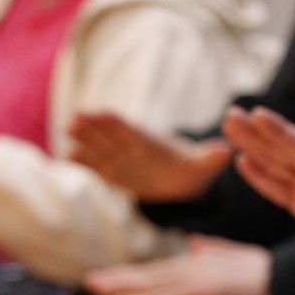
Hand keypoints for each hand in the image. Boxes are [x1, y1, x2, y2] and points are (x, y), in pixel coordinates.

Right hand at [69, 112, 233, 201]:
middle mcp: (133, 147)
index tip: (103, 114)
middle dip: (95, 128)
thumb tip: (226, 151)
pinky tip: (68, 156)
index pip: (133, 130)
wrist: (183, 180)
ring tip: (67, 133)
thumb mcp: (204, 166)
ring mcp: (121, 159)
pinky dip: (85, 162)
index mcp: (153, 143)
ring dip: (85, 141)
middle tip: (75, 118)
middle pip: (111, 136)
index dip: (119, 124)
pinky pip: (97, 166)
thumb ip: (211, 158)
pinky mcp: (115, 173)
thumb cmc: (193, 170)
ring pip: (100, 148)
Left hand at [85, 235, 271, 294]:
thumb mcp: (237, 258)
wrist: (290, 278)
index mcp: (200, 263)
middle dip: (120, 278)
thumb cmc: (267, 272)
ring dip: (128, 285)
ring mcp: (203, 277)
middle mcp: (196, 267)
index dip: (134, 274)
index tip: (108, 278)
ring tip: (99, 287)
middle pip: (152, 274)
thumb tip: (195, 243)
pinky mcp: (213, 290)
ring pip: (158, 282)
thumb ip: (215, 250)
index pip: (160, 270)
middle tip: (89, 281)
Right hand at [224, 106, 294, 271]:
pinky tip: (243, 162)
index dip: (282, 133)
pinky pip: (279, 190)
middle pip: (284, 150)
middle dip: (257, 133)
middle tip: (231, 113)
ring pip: (277, 165)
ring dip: (253, 147)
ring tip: (230, 127)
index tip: (259, 115)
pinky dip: (261, 177)